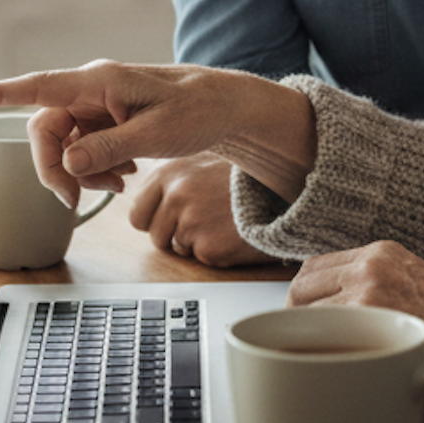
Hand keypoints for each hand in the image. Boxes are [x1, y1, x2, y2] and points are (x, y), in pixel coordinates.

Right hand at [0, 60, 314, 208]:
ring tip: (116, 186)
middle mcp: (92, 89)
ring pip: (62, 144)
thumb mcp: (154, 134)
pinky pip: (82, 148)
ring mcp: (97, 105)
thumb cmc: (195, 111)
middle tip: (75, 200)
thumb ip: (107, 148)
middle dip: (54, 168)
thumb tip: (68, 163)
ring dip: (79, 172)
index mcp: (100, 80)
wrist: (223, 109)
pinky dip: (95, 169)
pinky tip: (122, 177)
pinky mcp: (105, 121)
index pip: (40, 86)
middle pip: (45, 130)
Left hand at [126, 153, 269, 266]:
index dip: (155, 221)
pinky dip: (217, 251)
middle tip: (203, 220)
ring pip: (178, 249)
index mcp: (169, 173)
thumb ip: (172, 182)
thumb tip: (147, 206)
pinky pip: (202, 259)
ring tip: (222, 220)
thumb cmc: (244, 177)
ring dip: (197, 242)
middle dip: (173, 235)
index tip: (172, 217)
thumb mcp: (201, 163)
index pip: (138, 214)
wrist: (286, 187)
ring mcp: (192, 222)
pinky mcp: (209, 248)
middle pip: (155, 236)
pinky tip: (234, 231)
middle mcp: (176, 195)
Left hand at [290, 241, 423, 370]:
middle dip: (297, 318)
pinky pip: (323, 339)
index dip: (304, 295)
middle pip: (300, 288)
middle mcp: (368, 266)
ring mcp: (366, 294)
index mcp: (378, 252)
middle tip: (305, 344)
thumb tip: (331, 304)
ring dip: (307, 339)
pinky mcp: (370, 325)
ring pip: (306, 315)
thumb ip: (372, 283)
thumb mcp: (411, 280)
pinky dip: (320, 355)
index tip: (305, 316)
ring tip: (318, 359)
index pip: (314, 266)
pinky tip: (331, 369)